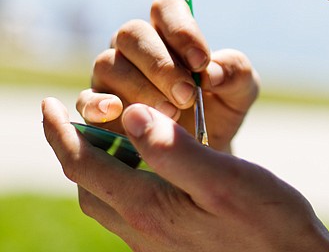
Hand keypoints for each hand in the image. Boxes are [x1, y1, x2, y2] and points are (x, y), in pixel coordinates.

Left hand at [42, 98, 328, 251]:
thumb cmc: (269, 224)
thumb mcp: (224, 179)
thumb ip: (174, 150)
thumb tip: (130, 115)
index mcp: (150, 209)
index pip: (85, 166)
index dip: (61, 133)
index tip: (46, 105)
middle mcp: (144, 232)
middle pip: (89, 187)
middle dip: (74, 150)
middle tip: (76, 119)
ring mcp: (158, 244)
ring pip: (108, 202)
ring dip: (99, 168)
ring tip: (113, 139)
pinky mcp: (174, 248)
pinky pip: (131, 213)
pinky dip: (125, 184)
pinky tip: (152, 171)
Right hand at [76, 0, 258, 152]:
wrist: (204, 152)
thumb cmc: (221, 108)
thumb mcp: (241, 90)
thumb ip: (235, 72)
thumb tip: (211, 72)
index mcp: (170, 32)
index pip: (165, 8)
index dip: (181, 30)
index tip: (202, 62)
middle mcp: (136, 47)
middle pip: (133, 33)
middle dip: (161, 64)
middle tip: (187, 95)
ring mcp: (112, 75)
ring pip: (110, 63)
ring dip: (141, 87)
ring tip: (171, 113)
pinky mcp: (96, 108)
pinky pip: (86, 99)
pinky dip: (99, 105)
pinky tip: (119, 112)